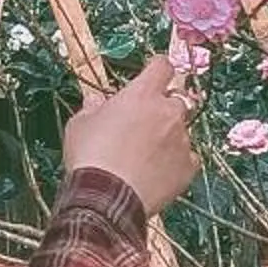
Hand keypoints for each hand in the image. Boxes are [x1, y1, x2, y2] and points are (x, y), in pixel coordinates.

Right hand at [63, 55, 197, 216]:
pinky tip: (157, 171)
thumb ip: (92, 107)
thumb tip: (96, 102)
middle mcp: (168, 112)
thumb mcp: (79, 124)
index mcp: (142, 94)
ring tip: (145, 154)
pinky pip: (188, 158)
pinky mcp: (188, 168)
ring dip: (168, 136)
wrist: (106, 200)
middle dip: (163, 107)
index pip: (162, 66)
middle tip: (144, 122)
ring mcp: (181, 141)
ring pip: (181, 130)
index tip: (151, 75)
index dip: (157, 69)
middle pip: (177, 98)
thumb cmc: (90, 158)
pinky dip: (176, 161)